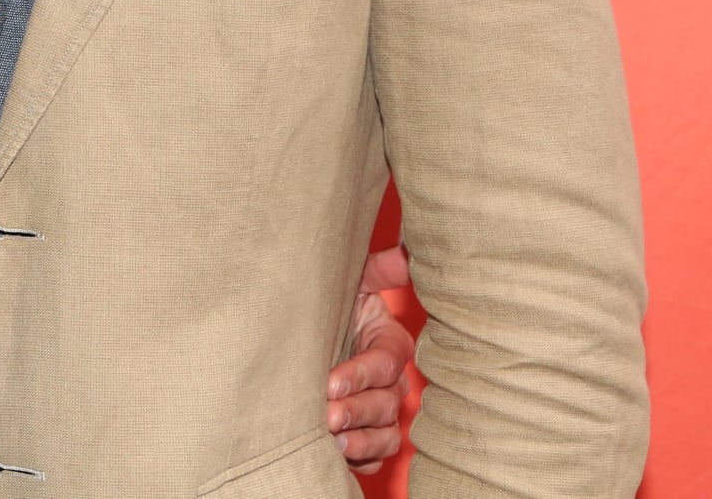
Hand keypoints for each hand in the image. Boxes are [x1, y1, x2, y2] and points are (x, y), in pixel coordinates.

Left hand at [325, 244, 417, 472]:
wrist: (304, 333)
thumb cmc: (329, 303)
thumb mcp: (351, 281)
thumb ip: (379, 269)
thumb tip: (407, 254)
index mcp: (390, 343)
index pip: (386, 363)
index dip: (361, 374)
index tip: (330, 382)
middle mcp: (392, 382)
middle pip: (388, 403)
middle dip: (358, 410)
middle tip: (328, 414)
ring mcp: (382, 412)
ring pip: (387, 435)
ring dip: (362, 440)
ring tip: (333, 439)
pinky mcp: (369, 437)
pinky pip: (375, 458)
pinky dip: (361, 459)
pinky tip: (340, 456)